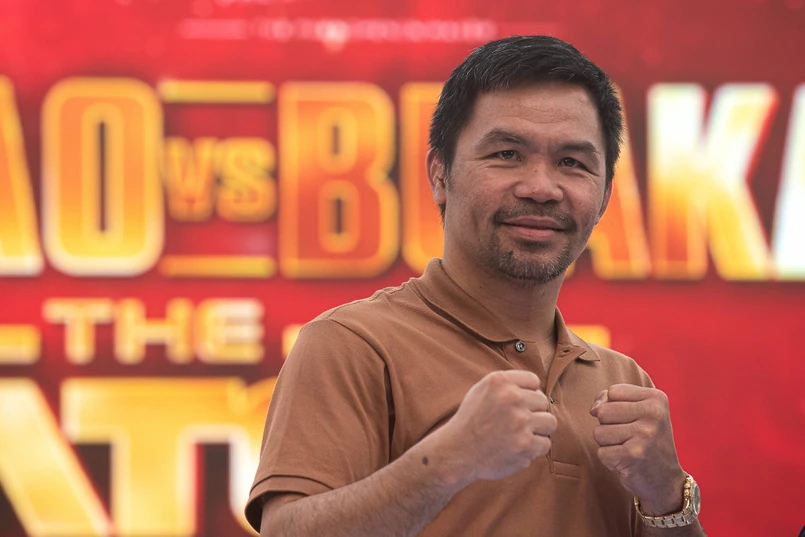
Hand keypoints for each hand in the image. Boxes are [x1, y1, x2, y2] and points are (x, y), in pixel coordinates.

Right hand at [434, 370, 556, 482]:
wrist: (457, 452)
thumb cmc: (471, 421)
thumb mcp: (481, 390)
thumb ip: (507, 384)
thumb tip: (537, 387)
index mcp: (500, 381)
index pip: (533, 380)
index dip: (528, 393)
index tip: (518, 404)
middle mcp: (512, 398)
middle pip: (543, 401)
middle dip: (533, 412)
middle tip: (517, 423)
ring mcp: (520, 422)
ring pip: (550, 422)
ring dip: (539, 430)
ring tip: (522, 435)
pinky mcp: (526, 445)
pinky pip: (545, 444)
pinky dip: (535, 448)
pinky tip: (519, 447)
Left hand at [590, 384, 685, 514]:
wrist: (666, 480)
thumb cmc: (646, 441)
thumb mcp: (638, 411)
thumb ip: (612, 400)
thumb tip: (594, 408)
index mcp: (656, 398)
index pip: (613, 391)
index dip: (614, 406)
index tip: (632, 420)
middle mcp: (653, 414)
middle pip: (603, 411)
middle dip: (608, 426)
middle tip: (628, 438)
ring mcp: (644, 435)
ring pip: (598, 432)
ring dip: (608, 445)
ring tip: (627, 449)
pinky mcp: (634, 455)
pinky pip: (602, 453)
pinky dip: (610, 460)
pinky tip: (627, 462)